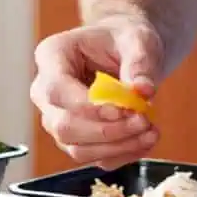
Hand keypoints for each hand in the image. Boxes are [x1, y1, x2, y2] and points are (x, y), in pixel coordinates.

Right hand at [29, 16, 163, 170]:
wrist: (126, 51)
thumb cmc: (124, 39)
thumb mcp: (136, 39)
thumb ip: (139, 62)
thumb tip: (142, 90)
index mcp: (52, 56)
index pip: (56, 89)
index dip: (87, 106)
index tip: (123, 109)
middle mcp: (45, 92)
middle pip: (63, 125)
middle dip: (107, 131)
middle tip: (144, 121)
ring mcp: (57, 119)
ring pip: (77, 148)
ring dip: (117, 146)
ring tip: (151, 131)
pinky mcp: (75, 139)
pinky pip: (94, 158)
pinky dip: (122, 154)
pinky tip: (145, 140)